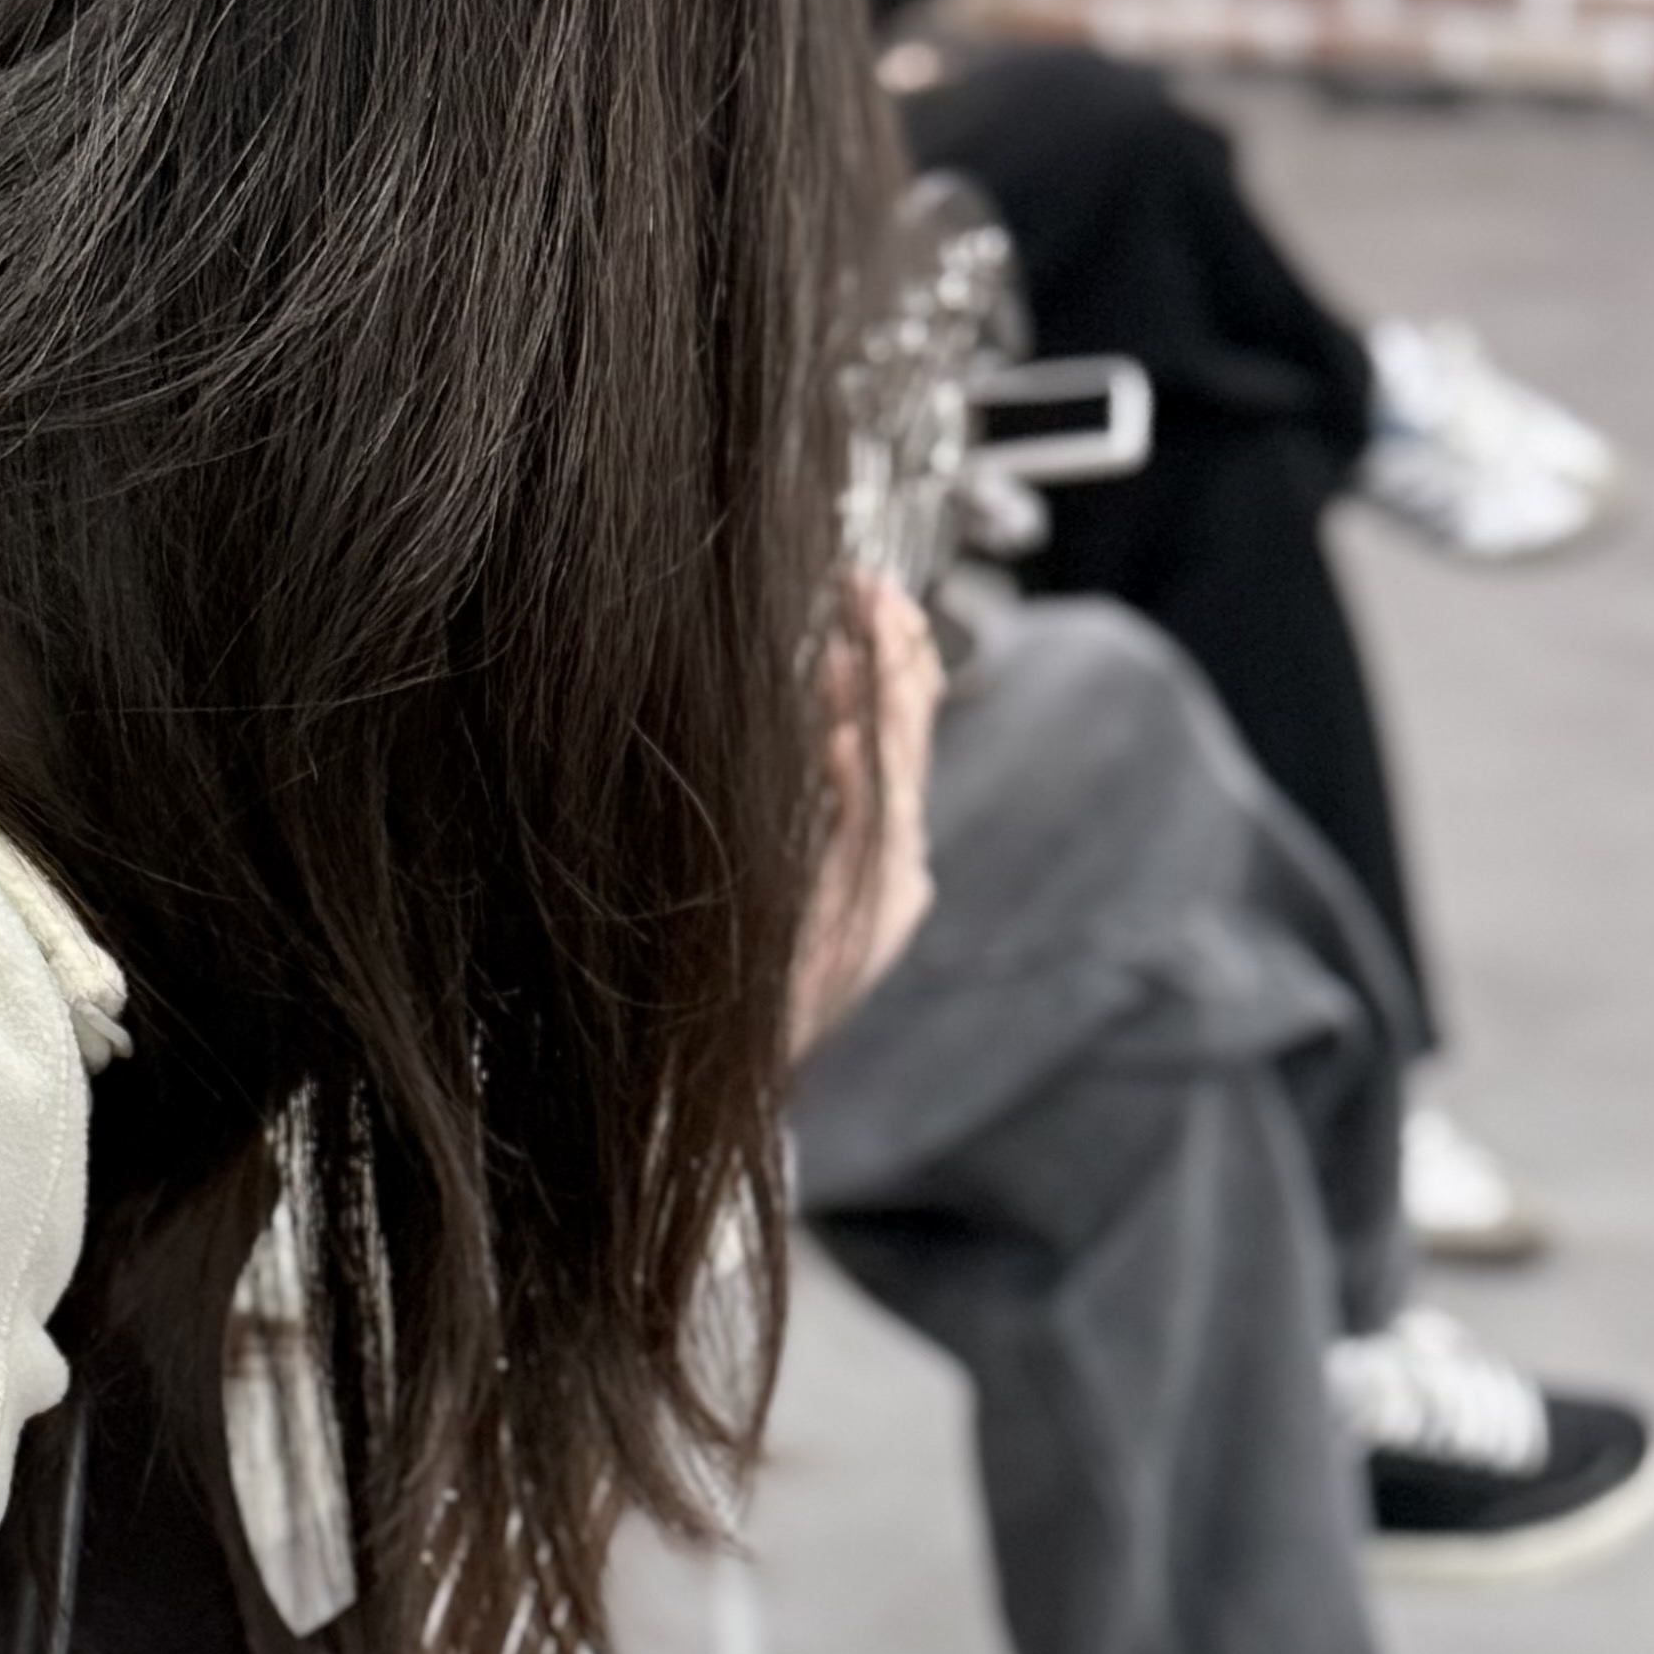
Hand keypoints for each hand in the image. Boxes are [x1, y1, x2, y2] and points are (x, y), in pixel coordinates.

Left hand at [793, 569, 940, 1052]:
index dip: (892, 660)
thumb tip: (826, 725)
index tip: (868, 594)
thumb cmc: (755, 973)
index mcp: (881, 847)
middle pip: (910, 741)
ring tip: (864, 630)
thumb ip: (825, 809)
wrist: (742, 1065)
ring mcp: (886, 894)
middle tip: (871, 588)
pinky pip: (865, 841)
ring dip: (882, 701)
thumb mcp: (792, 874)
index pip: (898, 732)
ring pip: (898, 778)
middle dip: (896, 658)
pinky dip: (853, 785)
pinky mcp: (864, 924)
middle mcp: (895, 864)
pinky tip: (836, 738)